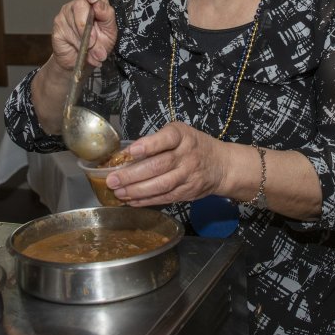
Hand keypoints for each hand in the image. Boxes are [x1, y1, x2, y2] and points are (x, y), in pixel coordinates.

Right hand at [50, 0, 116, 70]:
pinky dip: (78, 44)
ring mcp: (66, 14)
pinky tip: (82, 49)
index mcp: (93, 0)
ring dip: (86, 39)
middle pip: (80, 4)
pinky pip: (68, 33)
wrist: (83, 60)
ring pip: (75, 22)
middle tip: (95, 39)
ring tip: (93, 49)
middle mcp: (78, 4)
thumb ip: (107, 16)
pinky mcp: (57, 26)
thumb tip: (100, 7)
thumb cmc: (99, 42)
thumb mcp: (110, 29)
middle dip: (89, 25)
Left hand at [105, 122, 227, 206]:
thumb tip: (126, 154)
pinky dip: (146, 200)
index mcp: (184, 136)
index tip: (132, 151)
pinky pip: (165, 197)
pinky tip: (131, 200)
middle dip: (132, 174)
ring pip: (161, 185)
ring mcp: (189, 175)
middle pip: (159, 165)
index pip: (167, 138)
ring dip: (136, 190)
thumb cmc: (195, 146)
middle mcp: (187, 155)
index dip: (150, 145)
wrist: (222, 165)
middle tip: (112, 179)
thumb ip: (158, 140)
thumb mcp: (181, 133)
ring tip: (118, 192)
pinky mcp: (188, 191)